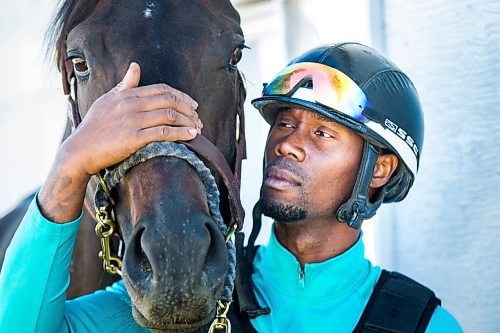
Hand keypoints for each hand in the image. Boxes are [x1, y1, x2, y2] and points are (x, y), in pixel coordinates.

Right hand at [38, 62, 201, 221]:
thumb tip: (136, 65)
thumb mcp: (107, 101)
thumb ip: (125, 85)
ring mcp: (133, 120)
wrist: (80, 150)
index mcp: (127, 94)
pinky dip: (181, 133)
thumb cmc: (94, 126)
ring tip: (198, 128)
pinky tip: (192, 136)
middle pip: (170, 100)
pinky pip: (164, 132)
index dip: (181, 96)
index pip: (162, 89)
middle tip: (198, 118)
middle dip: (189, 109)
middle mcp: (131, 104)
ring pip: (170, 115)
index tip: (193, 104)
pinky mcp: (134, 138)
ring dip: (189, 121)